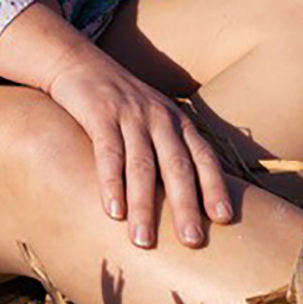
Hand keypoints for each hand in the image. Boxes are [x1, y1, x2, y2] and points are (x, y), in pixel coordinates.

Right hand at [40, 46, 236, 248]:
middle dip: (185, 206)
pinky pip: (108, 153)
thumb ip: (169, 150)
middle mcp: (159, 117)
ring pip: (142, 165)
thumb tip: (187, 202)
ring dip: (144, 205)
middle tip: (192, 240)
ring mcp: (130, 115)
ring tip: (143, 240)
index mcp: (178, 122)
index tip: (224, 219)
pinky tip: (113, 211)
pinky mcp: (100, 114)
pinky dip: (111, 183)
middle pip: (177, 166)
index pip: (204, 157)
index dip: (215, 187)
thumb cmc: (120, 104)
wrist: (78, 63)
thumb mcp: (153, 119)